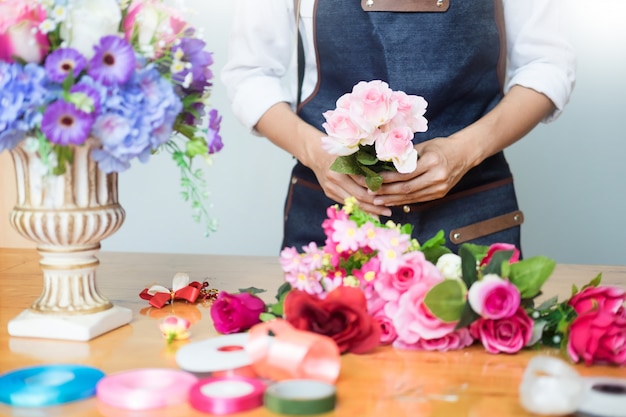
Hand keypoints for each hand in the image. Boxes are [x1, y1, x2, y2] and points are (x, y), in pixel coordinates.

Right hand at [306, 136, 392, 216]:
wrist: (316, 154)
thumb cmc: (340, 150)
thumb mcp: (352, 153)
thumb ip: (365, 164)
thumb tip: (385, 178)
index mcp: (341, 165)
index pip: (362, 182)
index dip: (377, 189)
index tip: (391, 194)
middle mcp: (334, 177)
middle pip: (358, 196)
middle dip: (375, 205)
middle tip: (388, 211)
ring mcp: (330, 187)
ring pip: (352, 202)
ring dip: (368, 210)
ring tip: (381, 214)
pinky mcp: (329, 193)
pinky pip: (347, 202)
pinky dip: (359, 208)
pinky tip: (370, 212)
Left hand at [354, 136, 474, 206]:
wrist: (464, 154)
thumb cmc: (441, 147)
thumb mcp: (424, 146)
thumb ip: (406, 155)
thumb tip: (382, 162)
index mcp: (432, 162)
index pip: (405, 174)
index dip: (387, 179)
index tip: (373, 180)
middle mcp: (437, 176)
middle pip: (407, 188)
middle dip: (386, 192)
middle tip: (371, 193)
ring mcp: (440, 188)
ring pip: (411, 197)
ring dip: (393, 200)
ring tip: (378, 201)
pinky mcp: (440, 194)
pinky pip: (418, 199)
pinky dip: (403, 201)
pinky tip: (392, 201)